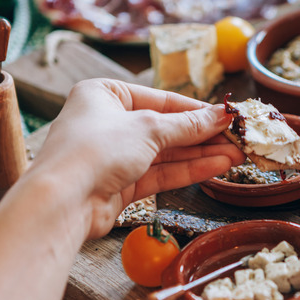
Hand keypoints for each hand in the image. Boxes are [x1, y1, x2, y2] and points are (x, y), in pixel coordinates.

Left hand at [31, 79, 244, 238]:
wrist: (61, 203)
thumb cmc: (94, 150)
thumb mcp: (149, 128)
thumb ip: (189, 125)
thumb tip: (223, 115)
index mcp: (105, 95)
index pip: (161, 99)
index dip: (197, 110)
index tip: (228, 116)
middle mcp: (108, 123)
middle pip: (167, 127)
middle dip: (204, 135)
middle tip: (238, 138)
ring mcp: (114, 156)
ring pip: (167, 153)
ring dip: (202, 154)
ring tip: (237, 154)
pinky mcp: (121, 185)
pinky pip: (161, 173)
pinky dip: (189, 170)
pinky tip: (218, 167)